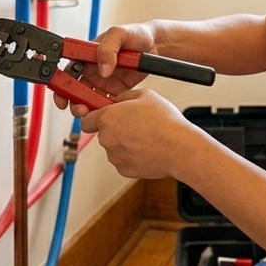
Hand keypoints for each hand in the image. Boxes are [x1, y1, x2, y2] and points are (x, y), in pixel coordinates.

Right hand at [55, 23, 158, 116]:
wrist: (156, 44)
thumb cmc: (136, 34)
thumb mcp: (120, 33)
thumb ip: (108, 48)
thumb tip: (103, 68)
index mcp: (88, 54)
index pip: (68, 69)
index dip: (61, 83)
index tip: (62, 93)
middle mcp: (93, 69)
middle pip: (75, 88)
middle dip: (72, 101)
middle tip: (78, 108)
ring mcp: (104, 81)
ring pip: (88, 99)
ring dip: (87, 108)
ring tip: (92, 113)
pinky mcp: (116, 90)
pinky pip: (106, 103)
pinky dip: (104, 110)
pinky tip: (107, 112)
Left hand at [78, 88, 199, 179]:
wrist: (179, 148)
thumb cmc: (165, 122)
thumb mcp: (145, 95)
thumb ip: (124, 97)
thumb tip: (118, 101)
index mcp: (107, 118)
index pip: (86, 121)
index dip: (94, 118)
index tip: (101, 118)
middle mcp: (107, 138)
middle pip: (104, 134)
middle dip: (116, 130)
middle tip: (135, 125)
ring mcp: (115, 156)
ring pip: (114, 148)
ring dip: (125, 143)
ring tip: (146, 137)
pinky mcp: (124, 170)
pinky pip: (124, 161)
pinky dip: (132, 156)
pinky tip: (148, 149)